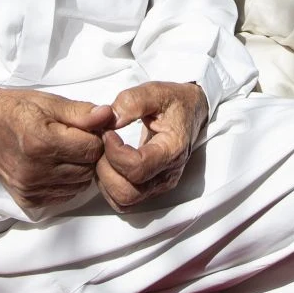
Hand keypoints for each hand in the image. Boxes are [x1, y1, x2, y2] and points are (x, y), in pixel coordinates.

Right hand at [0, 86, 115, 208]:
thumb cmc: (14, 110)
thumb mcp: (48, 103)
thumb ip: (80, 113)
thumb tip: (108, 116)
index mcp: (41, 142)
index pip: (93, 148)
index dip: (95, 135)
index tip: (85, 127)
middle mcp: (35, 170)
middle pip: (88, 168)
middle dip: (88, 153)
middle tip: (74, 138)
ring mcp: (31, 188)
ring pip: (80, 184)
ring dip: (79, 168)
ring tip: (63, 151)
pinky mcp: (28, 200)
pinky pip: (65, 195)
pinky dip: (67, 181)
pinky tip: (54, 165)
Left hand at [96, 81, 207, 210]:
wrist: (189, 112)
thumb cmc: (173, 102)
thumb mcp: (155, 91)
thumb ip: (132, 102)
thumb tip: (109, 120)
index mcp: (172, 150)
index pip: (138, 168)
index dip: (114, 152)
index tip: (108, 132)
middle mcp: (167, 175)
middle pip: (128, 193)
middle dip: (106, 169)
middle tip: (104, 144)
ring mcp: (158, 186)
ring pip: (123, 201)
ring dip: (105, 179)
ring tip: (105, 152)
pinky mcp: (149, 189)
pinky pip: (122, 201)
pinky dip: (109, 186)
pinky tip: (109, 163)